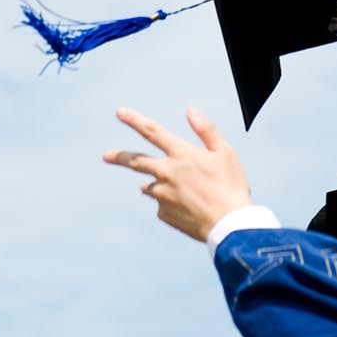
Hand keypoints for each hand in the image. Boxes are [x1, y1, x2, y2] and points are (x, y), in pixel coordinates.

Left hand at [103, 107, 251, 241]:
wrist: (230, 226)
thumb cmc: (231, 187)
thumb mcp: (225, 153)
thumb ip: (206, 130)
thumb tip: (190, 110)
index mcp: (181, 155)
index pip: (152, 132)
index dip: (134, 120)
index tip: (120, 112)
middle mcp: (166, 173)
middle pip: (135, 161)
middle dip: (118, 157)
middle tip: (105, 156)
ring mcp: (162, 195)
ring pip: (151, 186)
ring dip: (157, 185)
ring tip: (184, 192)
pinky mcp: (164, 214)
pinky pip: (163, 206)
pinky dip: (171, 204)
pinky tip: (190, 209)